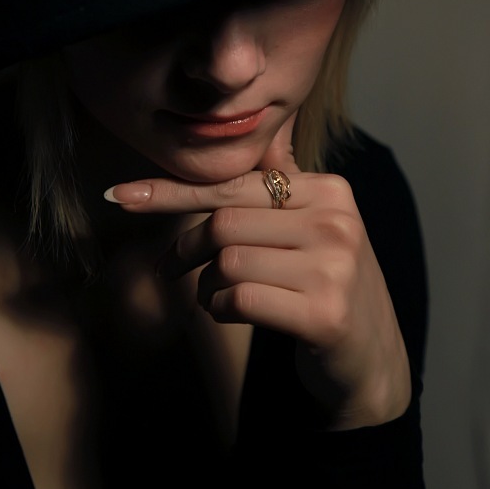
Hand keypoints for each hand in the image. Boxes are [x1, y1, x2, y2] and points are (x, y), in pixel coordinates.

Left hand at [106, 116, 411, 429]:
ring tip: (215, 297)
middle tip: (170, 269)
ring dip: (205, 286)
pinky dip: (220, 309)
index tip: (119, 196)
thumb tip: (244, 129)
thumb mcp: (312, 226)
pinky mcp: (326, 313)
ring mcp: (335, 267)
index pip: (234, 184)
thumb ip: (279, 183)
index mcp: (328, 190)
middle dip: (185, 249)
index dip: (171, 191)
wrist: (370, 359)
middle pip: (224, 222)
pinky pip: (240, 299)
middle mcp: (336, 221)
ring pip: (227, 262)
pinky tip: (231, 313)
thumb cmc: (325, 284)